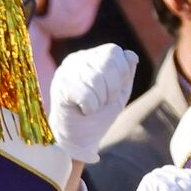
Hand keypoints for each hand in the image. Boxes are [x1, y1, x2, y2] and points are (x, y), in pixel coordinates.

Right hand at [48, 43, 133, 164]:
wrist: (78, 138)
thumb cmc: (98, 114)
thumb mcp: (119, 93)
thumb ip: (127, 72)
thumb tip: (131, 55)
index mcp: (92, 57)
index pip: (114, 51)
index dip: (121, 74)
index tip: (112, 92)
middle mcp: (77, 59)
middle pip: (106, 63)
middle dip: (112, 88)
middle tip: (103, 102)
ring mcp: (65, 72)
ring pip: (95, 79)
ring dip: (100, 100)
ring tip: (93, 107)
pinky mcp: (59, 87)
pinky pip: (85, 94)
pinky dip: (90, 107)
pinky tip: (84, 111)